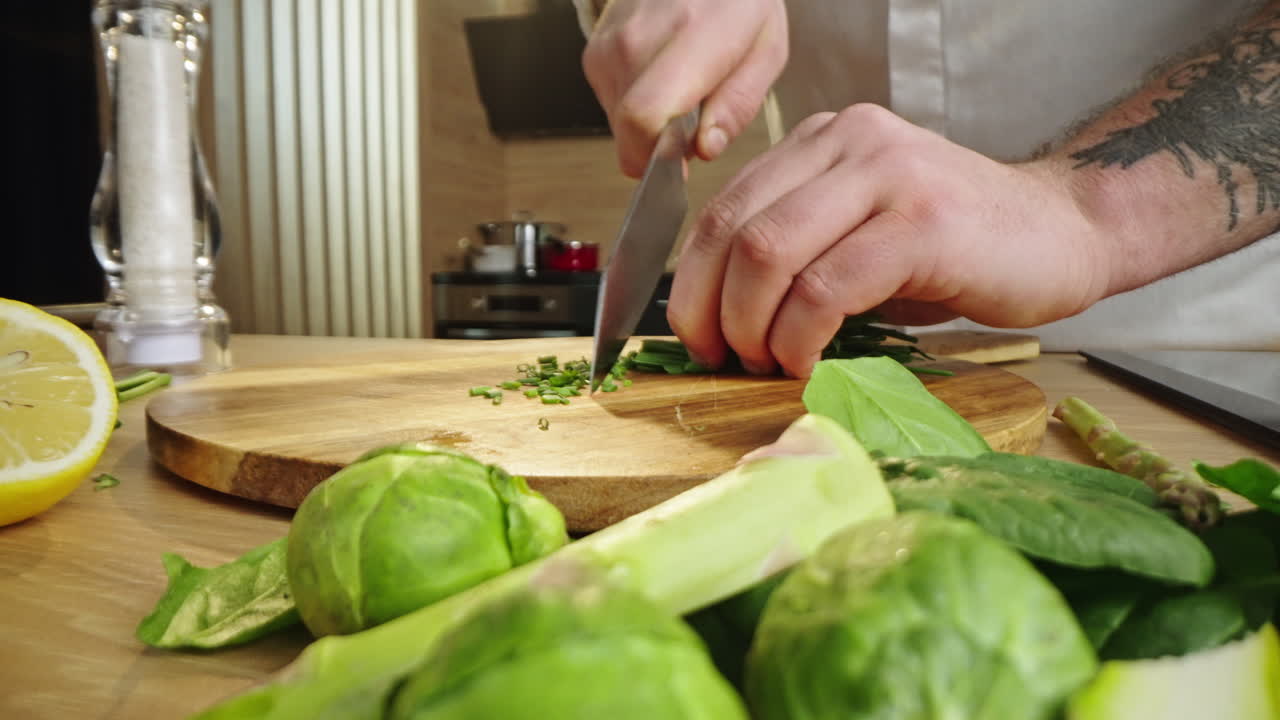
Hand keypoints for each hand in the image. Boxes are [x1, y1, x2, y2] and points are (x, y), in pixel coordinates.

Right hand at [581, 0, 786, 176]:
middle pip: (630, 133)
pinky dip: (637, 105)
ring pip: (619, 124)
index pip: (644, 117)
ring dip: (651, 126)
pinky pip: (611, 105)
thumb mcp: (766, 51)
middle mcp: (637, 41)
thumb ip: (738, 105)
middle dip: (661, 146)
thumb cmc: (738, 4)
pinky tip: (661, 78)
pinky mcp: (594, 53)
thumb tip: (705, 148)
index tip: (679, 164)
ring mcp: (609, 46)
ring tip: (681, 89)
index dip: (656, 157)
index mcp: (688, 38)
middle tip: (694, 120)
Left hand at [666, 105, 1115, 377]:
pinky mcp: (923, 222)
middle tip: (722, 357)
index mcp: (824, 143)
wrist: (1066, 233)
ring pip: (770, 254)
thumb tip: (722, 318)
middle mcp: (849, 143)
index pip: (723, 208)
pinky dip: (802, 338)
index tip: (693, 335)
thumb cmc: (958, 249)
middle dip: (709, 309)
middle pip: (734, 230)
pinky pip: (828, 287)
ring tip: (768, 363)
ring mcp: (887, 176)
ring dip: (752, 327)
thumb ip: (798, 254)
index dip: (691, 281)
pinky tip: (811, 364)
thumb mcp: (862, 234)